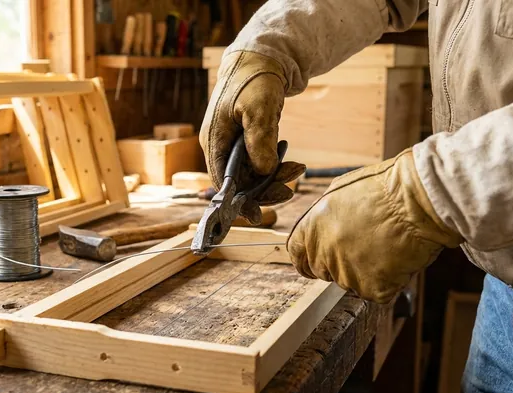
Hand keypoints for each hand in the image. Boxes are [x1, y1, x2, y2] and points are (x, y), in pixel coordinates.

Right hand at [200, 51, 303, 221]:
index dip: (238, 202)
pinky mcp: (248, 141)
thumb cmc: (255, 79)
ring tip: (298, 171)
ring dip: (275, 178)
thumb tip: (264, 172)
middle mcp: (220, 146)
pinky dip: (277, 166)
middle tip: (288, 193)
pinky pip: (261, 162)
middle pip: (239, 181)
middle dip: (264, 190)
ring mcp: (234, 144)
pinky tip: (293, 163)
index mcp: (214, 141)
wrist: (262, 57)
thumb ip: (259, 140)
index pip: (222, 182)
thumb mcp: (258, 108)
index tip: (258, 215)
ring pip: (252, 174)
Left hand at [287, 149, 463, 302]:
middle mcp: (323, 253)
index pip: (297, 255)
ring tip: (385, 247)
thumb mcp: (339, 193)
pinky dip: (387, 281)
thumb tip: (320, 227)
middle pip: (324, 271)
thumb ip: (323, 217)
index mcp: (311, 230)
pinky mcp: (371, 288)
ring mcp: (346, 274)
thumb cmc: (383, 188)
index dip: (308, 259)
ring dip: (365, 272)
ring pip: (351, 283)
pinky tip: (396, 259)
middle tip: (364, 248)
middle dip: (339, 264)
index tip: (316, 262)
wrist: (416, 200)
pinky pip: (376, 291)